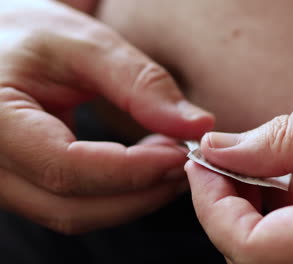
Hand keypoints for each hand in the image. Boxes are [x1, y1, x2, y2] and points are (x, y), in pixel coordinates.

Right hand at [0, 0, 213, 233]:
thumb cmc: (30, 37)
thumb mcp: (84, 45)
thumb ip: (140, 83)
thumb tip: (195, 125)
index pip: (66, 168)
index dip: (132, 170)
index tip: (181, 154)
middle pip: (73, 207)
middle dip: (141, 192)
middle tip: (186, 160)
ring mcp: (4, 183)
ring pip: (75, 214)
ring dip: (133, 198)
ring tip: (170, 160)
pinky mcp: (24, 185)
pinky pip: (73, 206)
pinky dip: (117, 194)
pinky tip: (146, 166)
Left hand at [186, 58, 292, 262]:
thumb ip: (283, 139)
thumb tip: (222, 151)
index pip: (255, 251)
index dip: (213, 210)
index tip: (203, 168)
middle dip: (232, 214)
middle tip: (231, 164)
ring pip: (288, 262)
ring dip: (260, 218)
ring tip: (268, 167)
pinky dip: (292, 221)